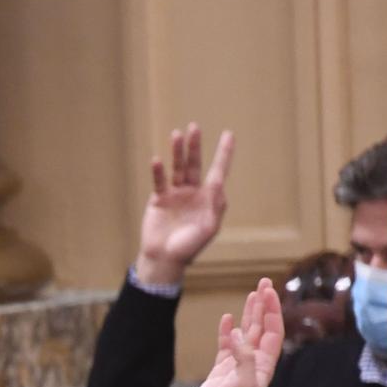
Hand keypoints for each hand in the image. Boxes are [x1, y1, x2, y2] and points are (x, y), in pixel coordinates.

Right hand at [135, 123, 233, 285]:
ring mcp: (175, 194)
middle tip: (194, 127)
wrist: (165, 259)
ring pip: (177, 169)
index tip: (229, 134)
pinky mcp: (159, 200)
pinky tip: (158, 160)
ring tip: (177, 135)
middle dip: (195, 146)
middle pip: (195, 164)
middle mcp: (193, 192)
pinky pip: (160, 182)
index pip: (218, 171)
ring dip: (177, 152)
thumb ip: (216, 205)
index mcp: (209, 198)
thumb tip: (218, 182)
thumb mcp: (209, 227)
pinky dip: (159, 171)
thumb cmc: (190, 247)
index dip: (223, 153)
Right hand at [184, 278, 283, 386]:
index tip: (269, 291)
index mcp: (264, 365)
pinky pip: (226, 346)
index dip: (272, 310)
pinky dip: (226, 332)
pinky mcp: (220, 372)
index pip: (272, 331)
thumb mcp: (243, 384)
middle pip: (262, 328)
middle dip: (264, 305)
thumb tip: (238, 333)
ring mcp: (236, 367)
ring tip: (250, 295)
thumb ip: (244, 357)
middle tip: (263, 283)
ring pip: (246, 334)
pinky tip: (226, 320)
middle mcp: (254, 363)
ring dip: (249, 314)